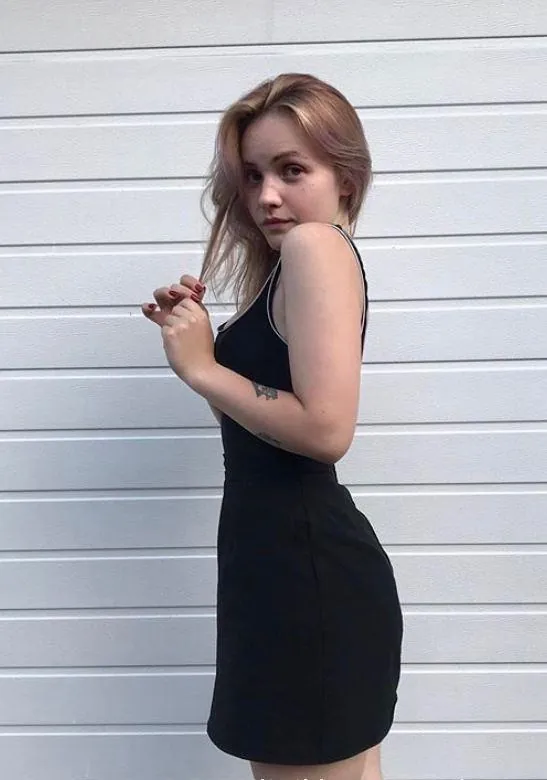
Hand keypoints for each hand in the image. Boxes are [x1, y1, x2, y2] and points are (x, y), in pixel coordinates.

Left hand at [142, 275, 215, 389]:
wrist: (201, 369)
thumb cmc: (202, 353)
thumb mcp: (203, 327)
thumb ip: (191, 313)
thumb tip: (175, 301)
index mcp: (202, 314)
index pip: (185, 299)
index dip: (180, 306)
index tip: (178, 310)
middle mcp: (192, 316)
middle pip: (174, 307)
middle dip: (174, 317)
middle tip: (182, 332)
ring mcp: (181, 323)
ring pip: (167, 317)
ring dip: (170, 327)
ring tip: (181, 341)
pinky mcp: (170, 332)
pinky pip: (163, 328)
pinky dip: (167, 336)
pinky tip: (176, 345)